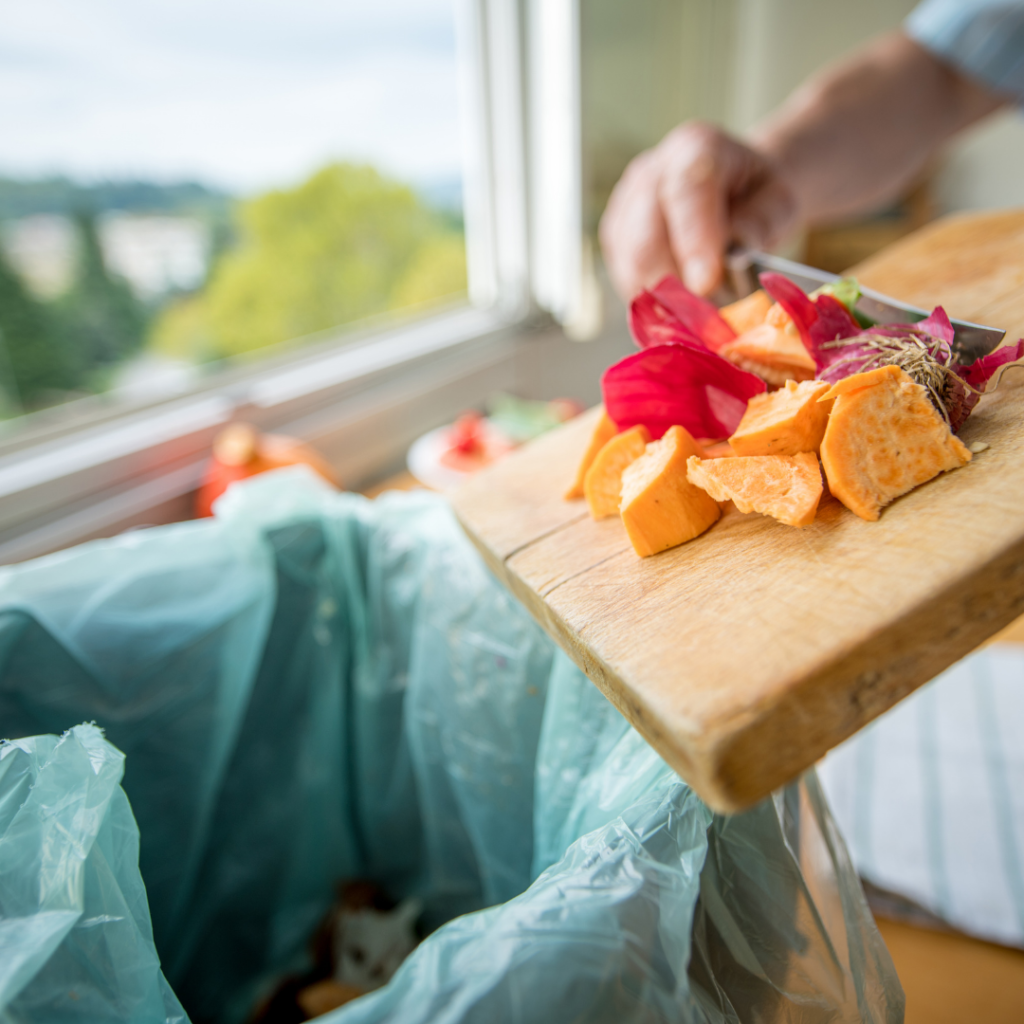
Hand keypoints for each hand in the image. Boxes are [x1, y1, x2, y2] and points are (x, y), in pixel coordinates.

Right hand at [599, 122, 798, 299]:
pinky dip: (652, 302)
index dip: (694, 242)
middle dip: (678, 287)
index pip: (685, 191)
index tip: (707, 285)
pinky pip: (625, 278)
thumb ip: (761, 223)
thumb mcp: (781, 202)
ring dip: (666, 300)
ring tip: (703, 310)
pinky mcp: (616, 238)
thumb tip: (734, 254)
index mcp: (696, 148)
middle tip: (711, 317)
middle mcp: (651, 172)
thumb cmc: (760, 197)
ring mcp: (625, 205)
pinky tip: (680, 303)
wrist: (737, 192)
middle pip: (646, 240)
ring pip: (631, 267)